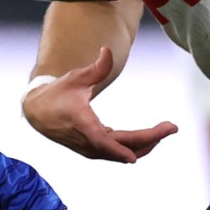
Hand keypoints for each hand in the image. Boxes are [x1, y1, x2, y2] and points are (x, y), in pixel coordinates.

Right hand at [21, 47, 177, 163]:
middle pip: (121, 147)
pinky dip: (135, 145)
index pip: (101, 141)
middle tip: (172, 127)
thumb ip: (97, 68)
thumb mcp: (76, 77)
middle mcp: (86, 140)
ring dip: (145, 144)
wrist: (37, 112)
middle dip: (149, 138)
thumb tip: (107, 50)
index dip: (117, 150)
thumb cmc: (58, 92)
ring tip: (165, 130)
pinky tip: (151, 137)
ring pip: (122, 152)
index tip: (132, 159)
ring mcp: (90, 148)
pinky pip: (118, 152)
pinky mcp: (93, 149)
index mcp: (81, 123)